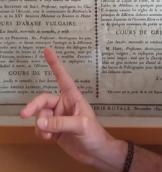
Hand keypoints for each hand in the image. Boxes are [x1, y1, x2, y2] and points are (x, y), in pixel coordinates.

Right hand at [20, 48, 125, 169]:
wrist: (96, 153)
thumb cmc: (95, 134)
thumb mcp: (81, 125)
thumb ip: (60, 122)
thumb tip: (40, 121)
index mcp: (73, 97)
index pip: (62, 77)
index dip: (55, 64)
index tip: (47, 50)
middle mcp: (64, 104)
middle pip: (43, 100)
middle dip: (33, 107)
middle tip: (24, 114)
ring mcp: (58, 117)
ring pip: (40, 116)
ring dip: (41, 125)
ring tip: (49, 134)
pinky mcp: (54, 129)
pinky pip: (41, 128)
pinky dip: (41, 133)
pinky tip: (50, 138)